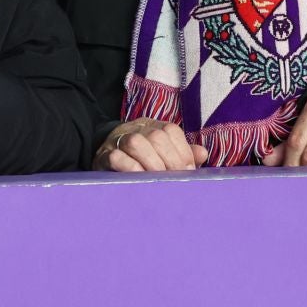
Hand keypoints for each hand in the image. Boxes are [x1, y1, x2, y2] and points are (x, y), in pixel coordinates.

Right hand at [94, 118, 208, 171]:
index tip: (187, 171)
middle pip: (156, 137)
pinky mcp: (104, 155)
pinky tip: (139, 178)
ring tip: (157, 180)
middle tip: (174, 180)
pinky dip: (130, 168)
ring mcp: (119, 141)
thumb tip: (202, 154)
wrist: (105, 154)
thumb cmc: (142, 157)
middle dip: (169, 161)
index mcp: (154, 126)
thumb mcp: (164, 153)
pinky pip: (117, 157)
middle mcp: (137, 129)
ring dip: (151, 163)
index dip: (182, 151)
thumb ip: (183, 154)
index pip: (171, 131)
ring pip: (136, 142)